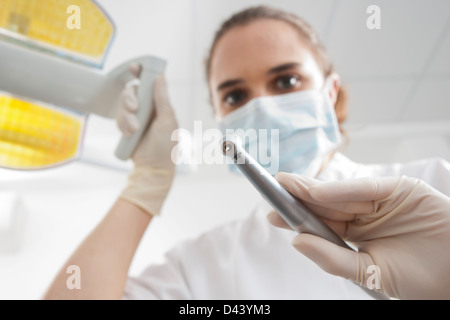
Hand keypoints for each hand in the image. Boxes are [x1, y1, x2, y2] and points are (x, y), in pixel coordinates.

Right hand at [117, 64, 177, 215]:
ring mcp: (136, 117)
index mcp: (161, 104)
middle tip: (134, 109)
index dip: (141, 73)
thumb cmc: (165, 146)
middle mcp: (148, 108)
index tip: (134, 67)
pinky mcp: (126, 127)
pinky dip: (122, 125)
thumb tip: (160, 77)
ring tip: (134, 130)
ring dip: (126, 116)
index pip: (150, 83)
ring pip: (123, 105)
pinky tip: (129, 134)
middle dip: (129, 99)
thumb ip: (162, 100)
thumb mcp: (167, 121)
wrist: (152, 168)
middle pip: (132, 91)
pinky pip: (118, 118)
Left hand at [267, 173, 449, 299]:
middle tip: (274, 190)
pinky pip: (367, 188)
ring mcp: (382, 201)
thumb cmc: (420, 277)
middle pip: (327, 204)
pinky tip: (318, 192)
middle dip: (300, 198)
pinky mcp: (400, 189)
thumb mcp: (370, 273)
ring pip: (341, 194)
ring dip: (314, 189)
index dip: (297, 217)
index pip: (321, 223)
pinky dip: (342, 190)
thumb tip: (297, 242)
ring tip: (287, 186)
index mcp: (357, 235)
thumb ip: (334, 259)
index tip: (272, 213)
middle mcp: (366, 215)